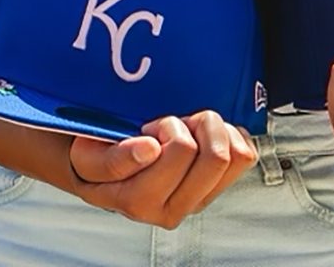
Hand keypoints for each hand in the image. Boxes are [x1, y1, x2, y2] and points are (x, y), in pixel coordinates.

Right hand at [68, 110, 257, 227]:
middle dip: (188, 125)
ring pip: (228, 157)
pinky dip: (229, 135)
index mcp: (135, 200)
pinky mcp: (216, 190)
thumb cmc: (99, 156)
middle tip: (167, 124)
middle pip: (208, 155)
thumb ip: (114, 158)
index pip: (177, 153)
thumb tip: (150, 150)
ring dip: (208, 130)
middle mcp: (168, 210)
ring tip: (185, 129)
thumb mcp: (89, 155)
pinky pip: (244, 156)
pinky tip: (203, 136)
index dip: (166, 129)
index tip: (148, 129)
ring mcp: (194, 202)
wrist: (108, 170)